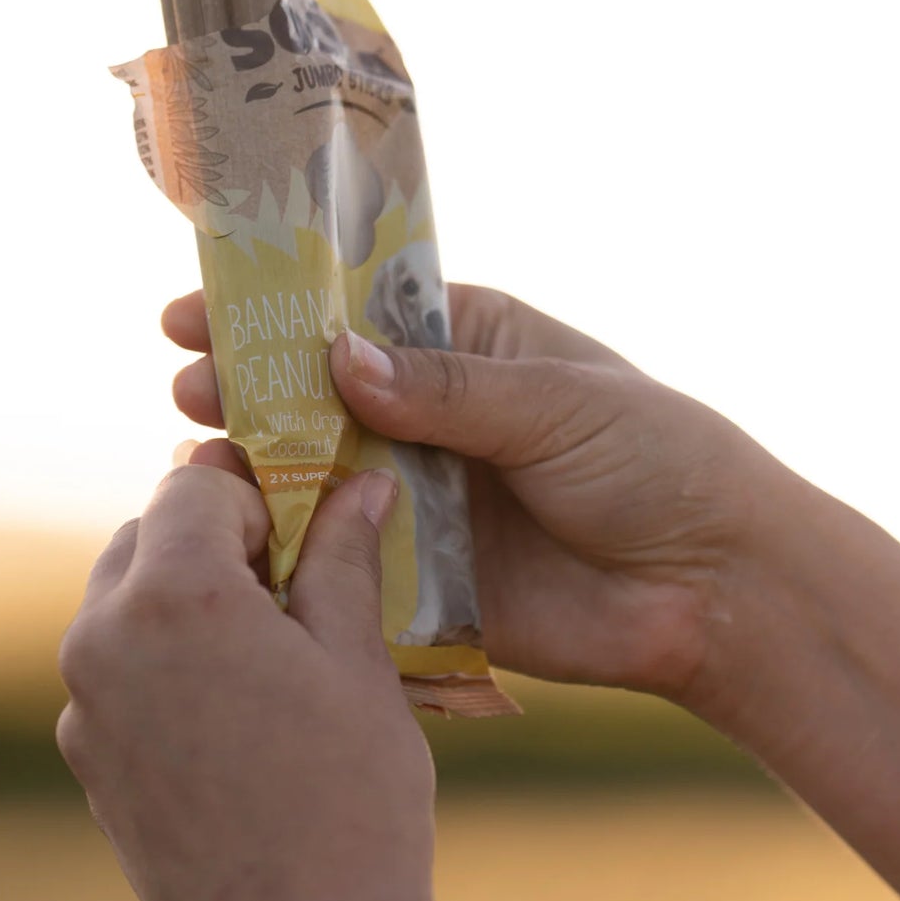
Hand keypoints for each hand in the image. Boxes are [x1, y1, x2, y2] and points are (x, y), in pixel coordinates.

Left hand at [57, 450, 554, 900]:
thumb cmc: (351, 802)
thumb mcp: (359, 664)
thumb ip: (342, 556)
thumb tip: (362, 482)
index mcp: (171, 596)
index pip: (192, 486)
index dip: (255, 491)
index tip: (303, 524)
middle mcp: (100, 639)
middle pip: (145, 538)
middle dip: (212, 543)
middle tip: (291, 589)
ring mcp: (81, 706)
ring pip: (123, 605)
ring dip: (183, 602)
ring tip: (266, 655)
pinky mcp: (83, 760)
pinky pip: (114, 674)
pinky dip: (161, 664)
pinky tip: (231, 718)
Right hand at [163, 284, 784, 699]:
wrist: (710, 589)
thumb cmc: (655, 462)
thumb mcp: (555, 400)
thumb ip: (448, 389)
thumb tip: (339, 360)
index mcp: (467, 349)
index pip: (355, 316)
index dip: (279, 312)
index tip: (198, 311)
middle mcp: (431, 421)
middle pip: (320, 396)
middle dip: (251, 387)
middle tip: (189, 386)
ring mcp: (418, 499)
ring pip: (318, 475)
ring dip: (257, 465)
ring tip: (197, 457)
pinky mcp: (416, 577)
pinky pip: (341, 557)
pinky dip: (290, 547)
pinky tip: (237, 535)